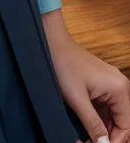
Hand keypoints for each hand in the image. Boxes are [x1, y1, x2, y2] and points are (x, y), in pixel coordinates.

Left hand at [42, 9, 129, 142]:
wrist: (51, 42)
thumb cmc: (63, 66)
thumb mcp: (77, 100)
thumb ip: (93, 124)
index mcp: (120, 89)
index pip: (125, 127)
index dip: (113, 141)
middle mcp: (120, 86)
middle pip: (120, 123)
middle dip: (106, 137)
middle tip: (87, 142)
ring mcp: (110, 85)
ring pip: (111, 117)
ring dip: (101, 130)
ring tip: (85, 138)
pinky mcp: (100, 84)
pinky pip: (104, 108)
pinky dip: (96, 119)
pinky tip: (85, 127)